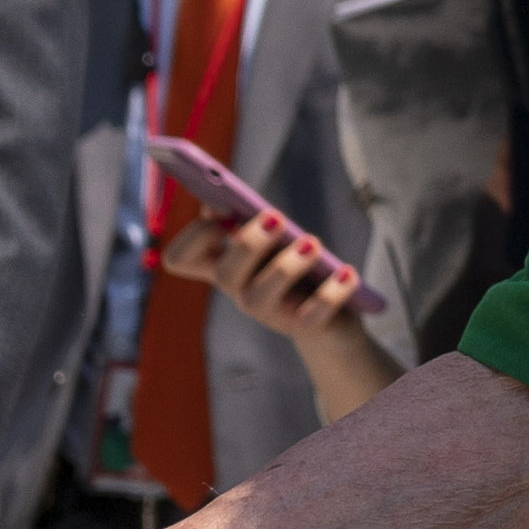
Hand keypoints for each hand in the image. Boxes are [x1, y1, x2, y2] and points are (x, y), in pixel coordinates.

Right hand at [162, 214, 404, 418]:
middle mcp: (239, 291)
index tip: (220, 215)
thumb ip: (245, 218)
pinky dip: (331, 293)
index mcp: (224, 264)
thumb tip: (217, 200)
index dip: (194, 236)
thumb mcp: (270, 239)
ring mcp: (269, 313)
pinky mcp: (303, 327)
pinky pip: (311, 316)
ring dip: (286, 267)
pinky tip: (347, 272)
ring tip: (312, 242)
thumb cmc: (294, 266)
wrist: (330, 319)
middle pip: (224, 274)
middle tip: (276, 216)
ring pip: (259, 297)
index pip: (181, 258)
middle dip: (248, 243)